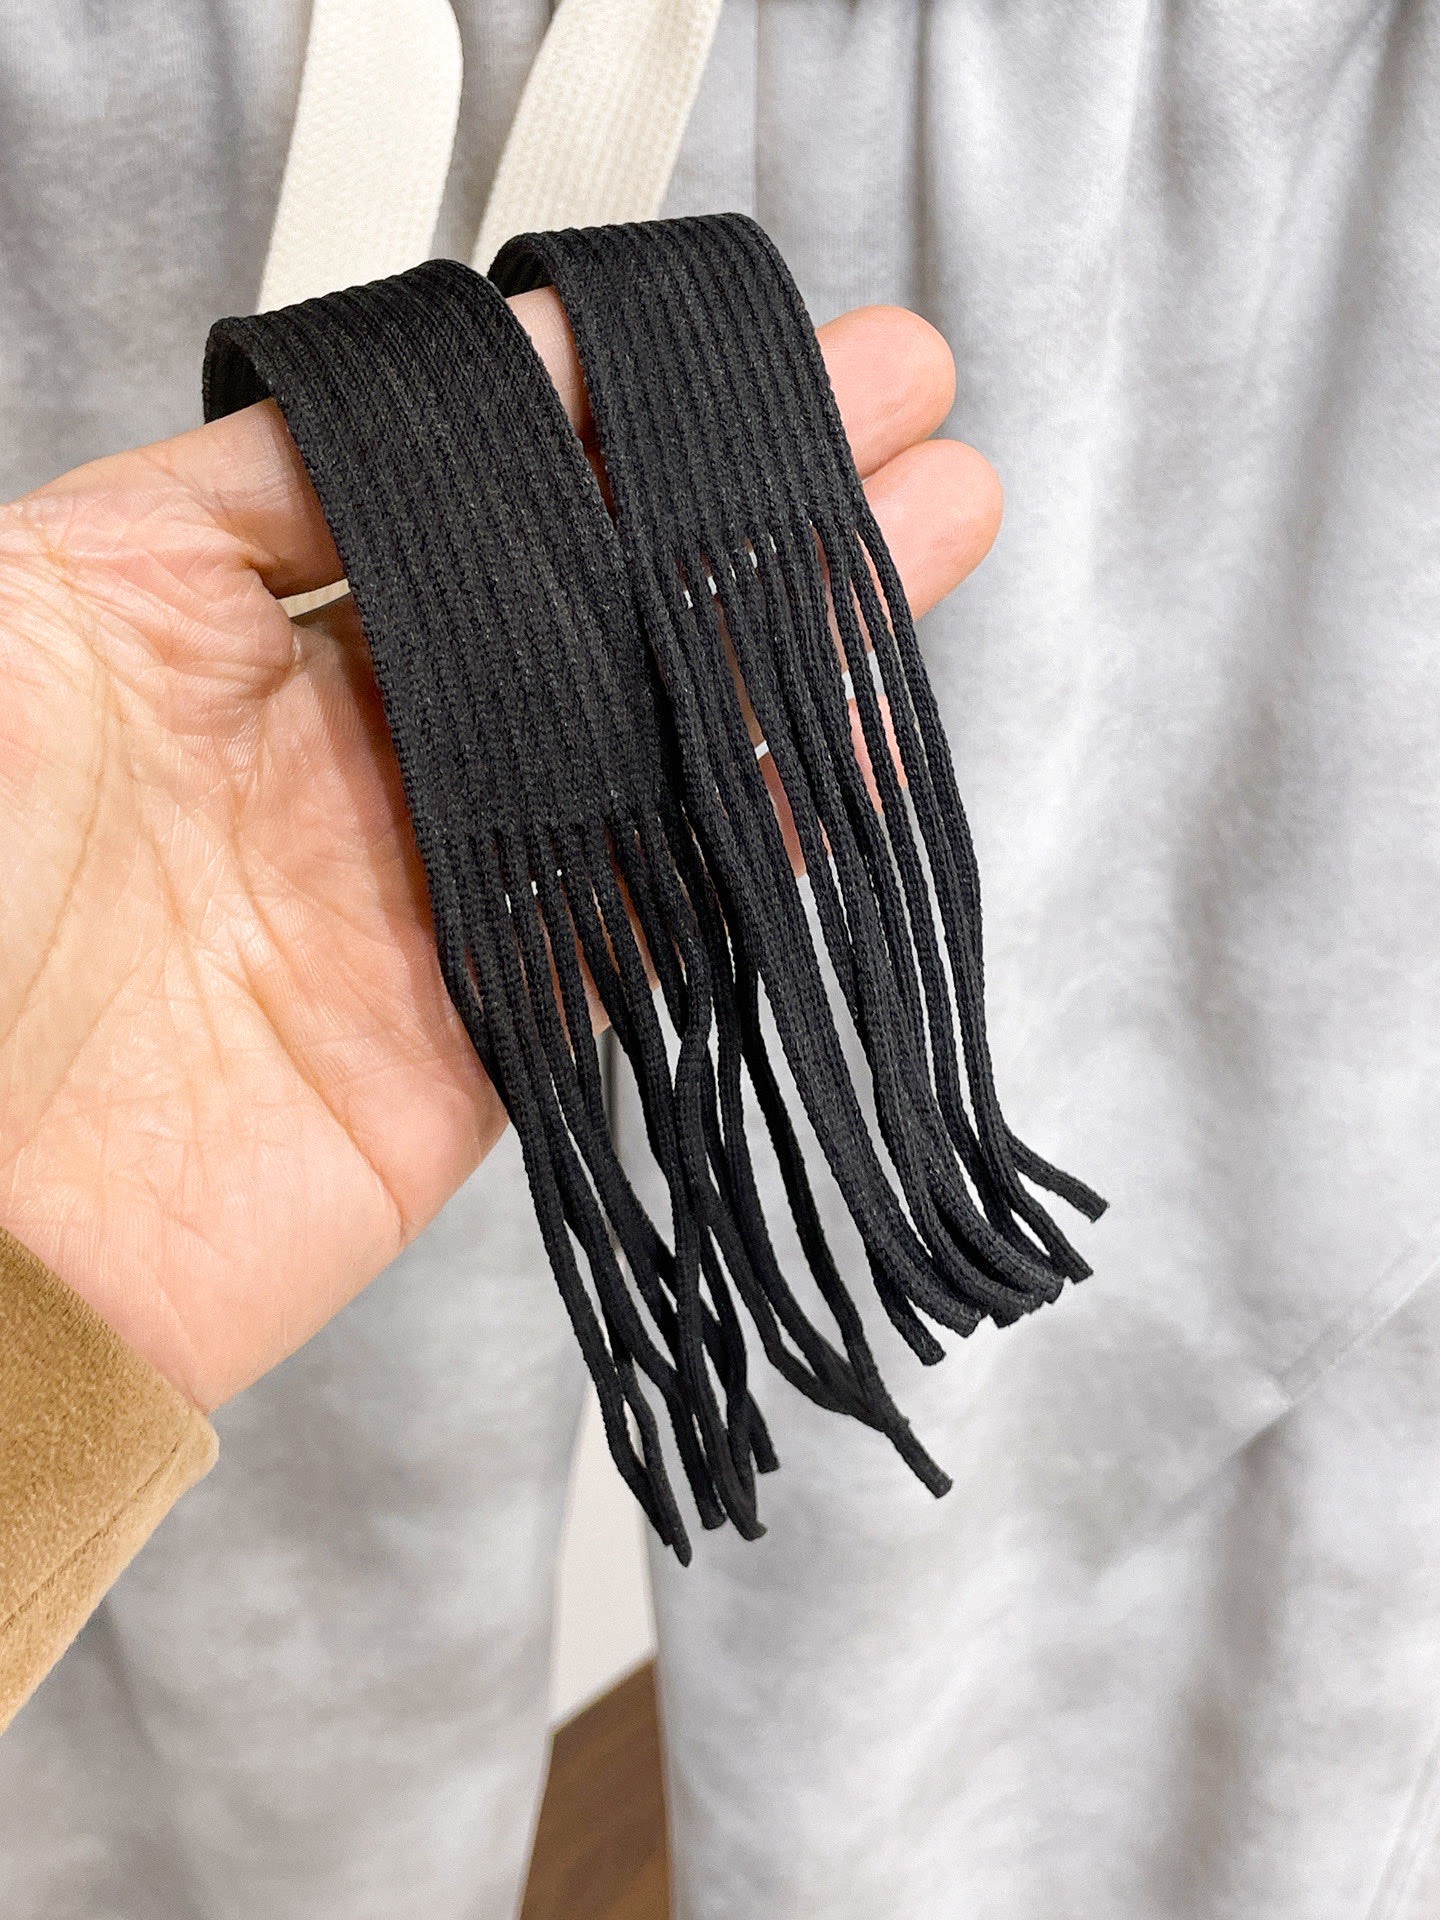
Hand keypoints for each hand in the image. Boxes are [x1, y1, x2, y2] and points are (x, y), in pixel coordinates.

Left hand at [0, 293, 1001, 1410]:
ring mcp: (403, 898)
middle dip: (722, 497)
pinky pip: (645, 926)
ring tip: (920, 529)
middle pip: (565, 600)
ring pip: (636, 745)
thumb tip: (377, 411)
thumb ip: (214, 504)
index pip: (433, 487)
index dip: (574, 407)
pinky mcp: (468, 1047)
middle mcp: (316, 756)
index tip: (686, 344)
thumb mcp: (17, 621)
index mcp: (191, 631)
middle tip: (877, 401)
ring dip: (776, 642)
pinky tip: (845, 735)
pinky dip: (757, 837)